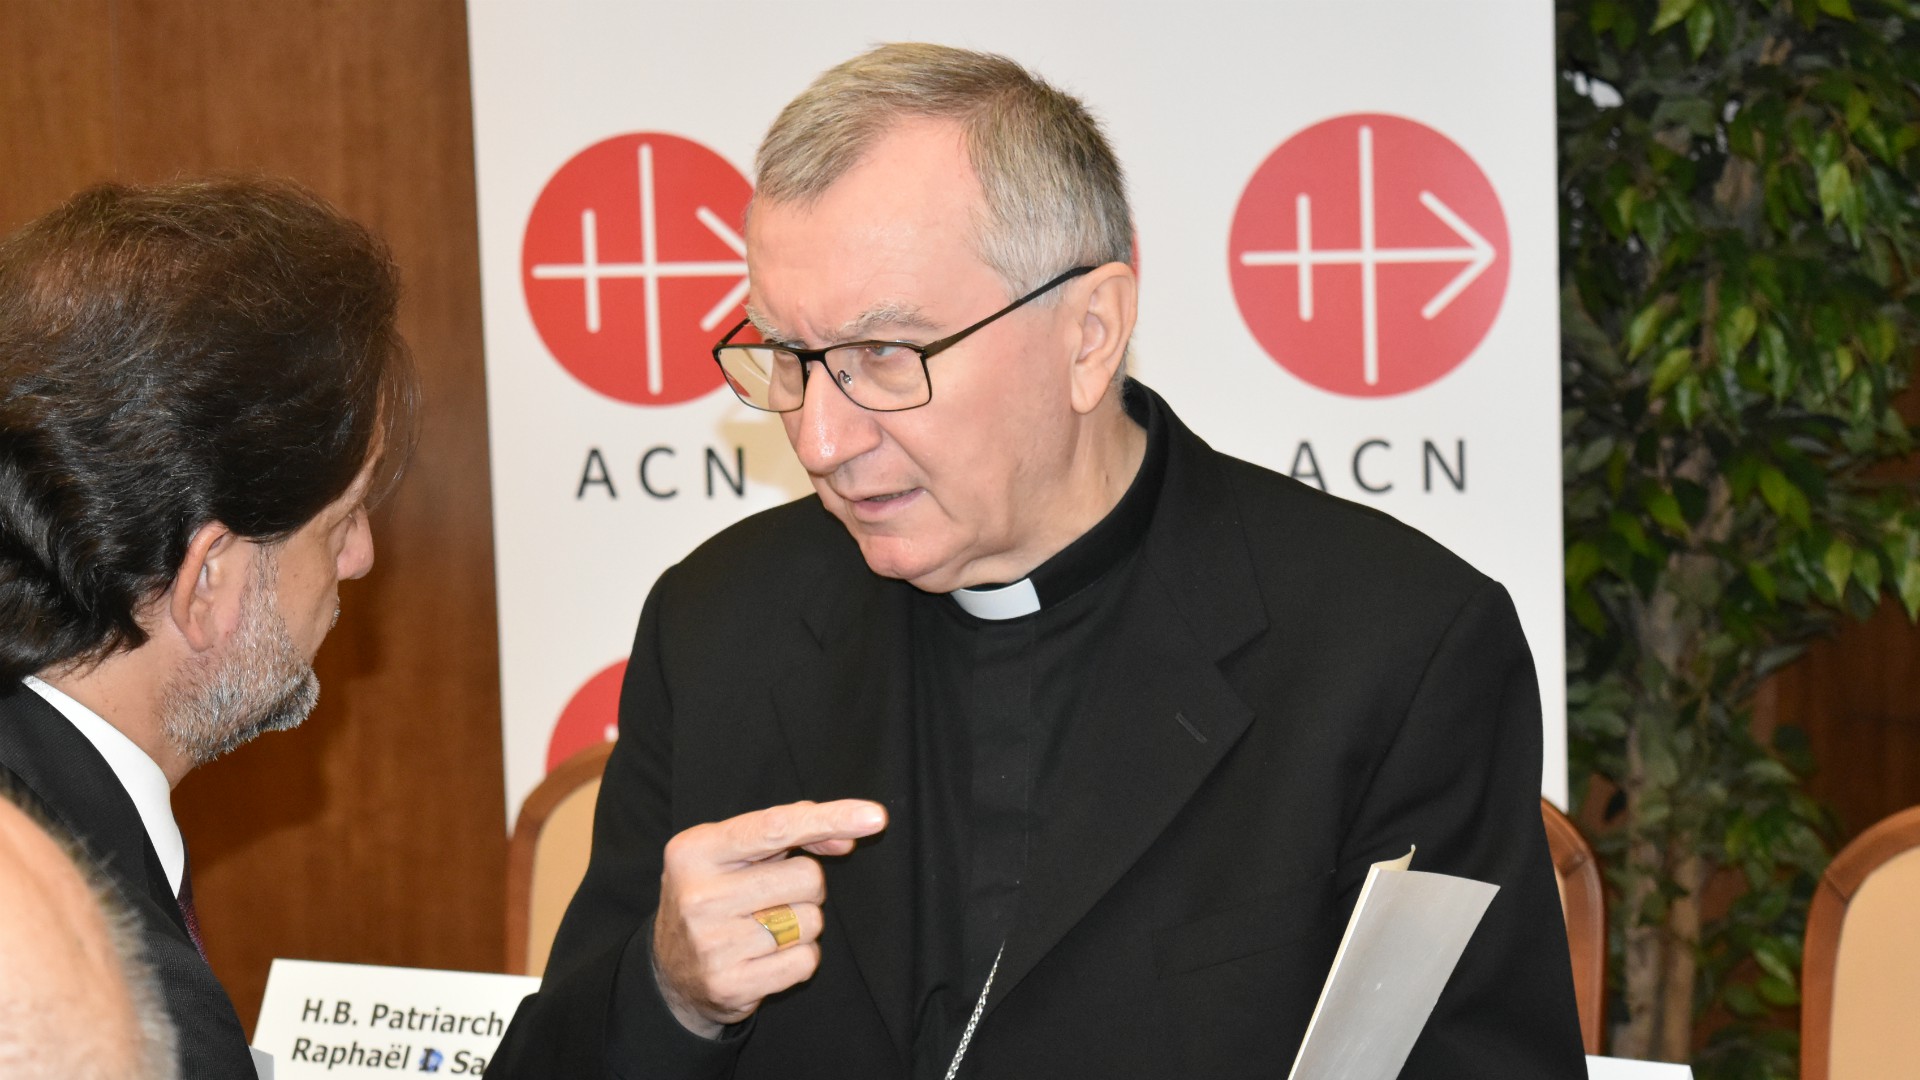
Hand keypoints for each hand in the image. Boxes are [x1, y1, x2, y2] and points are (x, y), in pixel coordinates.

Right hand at [651, 798, 887, 1036]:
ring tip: (765, 927)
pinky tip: (768, 956)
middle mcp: (698, 895)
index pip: (776, 826)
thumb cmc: (715, 897)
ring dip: (802, 924)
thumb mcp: (735, 854)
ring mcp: (712, 943)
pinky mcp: (730, 984)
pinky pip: (806, 960)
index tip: (874, 817)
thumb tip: (847, 838)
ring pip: (811, 921)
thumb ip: (789, 834)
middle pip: (807, 877)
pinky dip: (800, 956)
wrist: (670, 971)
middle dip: (807, 886)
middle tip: (773, 896)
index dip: (830, 818)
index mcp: (696, 850)